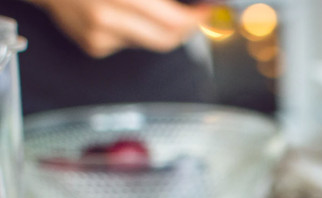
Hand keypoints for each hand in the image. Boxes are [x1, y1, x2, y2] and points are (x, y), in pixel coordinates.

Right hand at [28, 0, 211, 57]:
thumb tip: (190, 6)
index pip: (173, 22)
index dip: (195, 18)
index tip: (207, 10)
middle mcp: (108, 18)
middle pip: (167, 40)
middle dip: (186, 29)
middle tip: (194, 15)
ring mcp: (100, 37)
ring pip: (150, 42)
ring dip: (159, 28)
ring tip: (148, 7)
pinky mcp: (94, 47)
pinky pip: (129, 42)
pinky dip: (135, 29)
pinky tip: (120, 13)